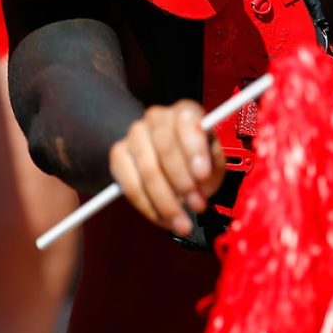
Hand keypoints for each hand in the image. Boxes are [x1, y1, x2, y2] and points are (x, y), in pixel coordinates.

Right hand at [109, 100, 224, 235]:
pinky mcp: (118, 154)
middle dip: (183, 182)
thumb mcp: (214, 159)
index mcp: (184, 111)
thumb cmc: (195, 160)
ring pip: (147, 170)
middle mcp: (157, 117)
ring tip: (183, 222)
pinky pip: (130, 185)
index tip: (202, 175)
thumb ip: (213, 165)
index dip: (194, 149)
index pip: (187, 121)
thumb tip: (202, 181)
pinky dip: (148, 207)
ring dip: (167, 201)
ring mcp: (135, 134)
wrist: (166, 159)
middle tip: (198, 205)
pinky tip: (163, 219)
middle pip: (165, 148)